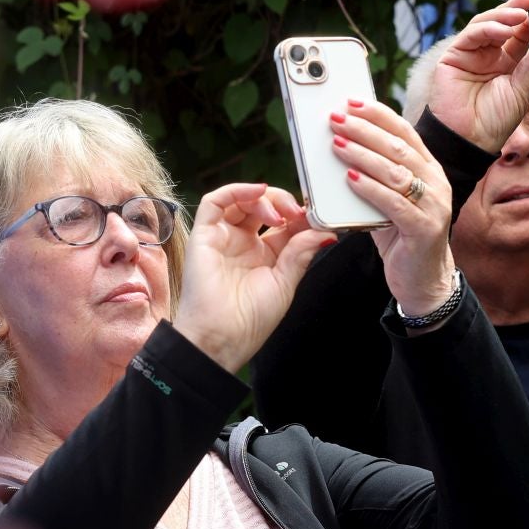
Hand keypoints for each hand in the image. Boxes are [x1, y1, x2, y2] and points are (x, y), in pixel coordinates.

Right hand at [172, 183, 334, 372]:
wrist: (221, 338)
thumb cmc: (249, 321)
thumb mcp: (285, 284)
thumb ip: (300, 254)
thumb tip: (324, 233)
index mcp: (264, 256)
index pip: (285, 224)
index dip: (301, 216)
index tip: (318, 216)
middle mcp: (243, 243)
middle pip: (264, 207)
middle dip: (285, 204)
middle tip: (300, 213)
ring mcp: (223, 237)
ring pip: (242, 200)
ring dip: (266, 198)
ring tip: (282, 213)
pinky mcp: (204, 234)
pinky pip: (216, 202)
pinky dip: (237, 190)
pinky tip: (259, 191)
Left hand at [328, 98, 456, 314]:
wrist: (423, 281)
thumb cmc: (400, 237)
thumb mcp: (386, 200)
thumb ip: (372, 176)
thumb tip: (339, 147)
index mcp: (428, 169)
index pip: (404, 132)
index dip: (377, 114)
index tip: (351, 102)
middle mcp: (436, 182)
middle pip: (398, 147)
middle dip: (364, 129)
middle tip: (336, 119)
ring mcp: (434, 205)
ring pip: (396, 171)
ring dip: (363, 155)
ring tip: (337, 144)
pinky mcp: (424, 229)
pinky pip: (394, 203)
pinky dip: (370, 189)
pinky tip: (350, 179)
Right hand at [424, 0, 528, 153]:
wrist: (469, 140)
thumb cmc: (494, 122)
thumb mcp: (522, 90)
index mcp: (507, 63)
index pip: (519, 35)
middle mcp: (488, 56)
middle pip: (502, 24)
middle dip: (515, 10)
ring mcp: (470, 54)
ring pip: (485, 24)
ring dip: (502, 16)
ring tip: (520, 15)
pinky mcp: (453, 57)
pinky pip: (470, 35)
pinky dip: (487, 28)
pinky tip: (502, 30)